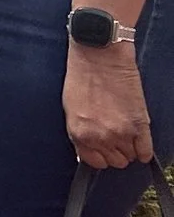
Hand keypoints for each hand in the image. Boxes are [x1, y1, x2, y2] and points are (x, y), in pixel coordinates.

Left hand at [64, 44, 154, 169]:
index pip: (94, 162)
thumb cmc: (81, 76)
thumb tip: (90, 147)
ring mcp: (121, 133)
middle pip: (115, 161)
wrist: (99, 55)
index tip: (104, 149)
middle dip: (115, 151)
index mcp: (79, 134)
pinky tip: (141, 141)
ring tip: (126, 132)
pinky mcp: (140, 124)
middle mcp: (100, 138)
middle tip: (116, 137)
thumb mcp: (71, 108)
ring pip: (130, 156)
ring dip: (129, 147)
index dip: (100, 155)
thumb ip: (81, 132)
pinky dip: (144, 150)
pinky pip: (146, 151)